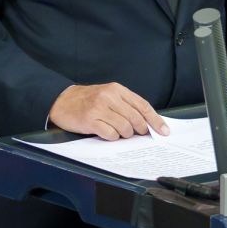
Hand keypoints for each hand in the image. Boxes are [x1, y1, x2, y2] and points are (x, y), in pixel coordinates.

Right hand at [49, 83, 168, 139]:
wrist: (63, 101)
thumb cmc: (89, 100)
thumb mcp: (109, 95)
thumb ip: (126, 105)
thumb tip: (148, 122)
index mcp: (118, 89)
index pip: (143, 105)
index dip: (155, 120)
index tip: (164, 130)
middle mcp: (110, 97)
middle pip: (136, 118)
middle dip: (141, 130)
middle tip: (138, 134)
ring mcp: (99, 108)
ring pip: (124, 128)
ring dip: (124, 134)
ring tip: (117, 131)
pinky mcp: (90, 120)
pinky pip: (110, 134)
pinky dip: (112, 137)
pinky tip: (106, 133)